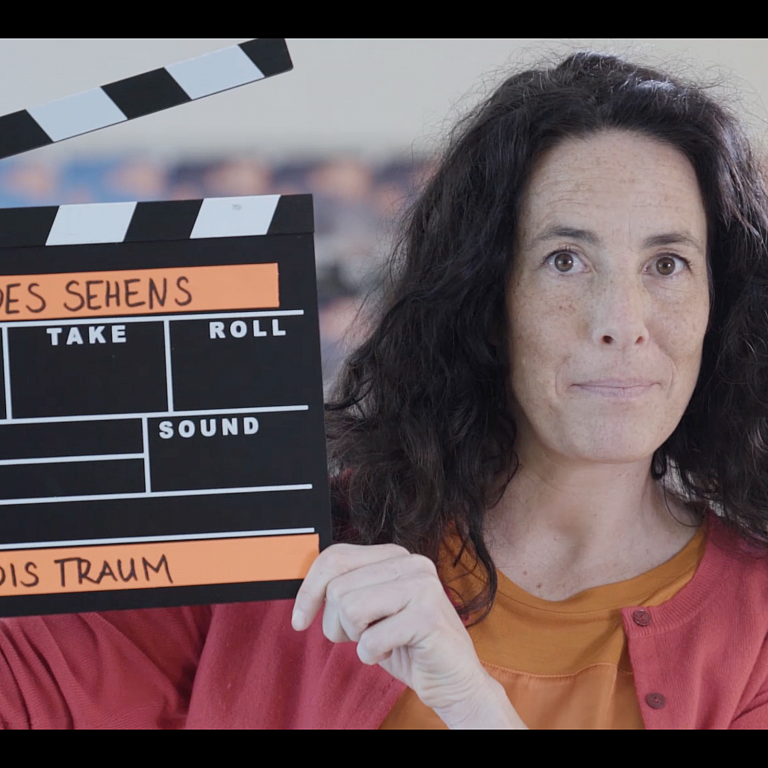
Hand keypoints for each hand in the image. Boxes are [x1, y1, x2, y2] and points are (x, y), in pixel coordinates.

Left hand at [291, 543, 525, 728]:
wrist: (454, 680)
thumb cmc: (408, 645)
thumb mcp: (372, 610)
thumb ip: (348, 589)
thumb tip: (304, 588)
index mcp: (395, 555)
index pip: (335, 557)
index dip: (308, 590)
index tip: (299, 619)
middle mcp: (411, 563)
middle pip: (338, 588)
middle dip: (336, 624)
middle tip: (360, 638)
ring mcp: (422, 587)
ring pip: (350, 609)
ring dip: (356, 639)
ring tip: (379, 643)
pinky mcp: (427, 618)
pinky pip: (371, 640)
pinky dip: (372, 656)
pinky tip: (392, 653)